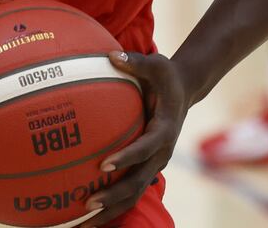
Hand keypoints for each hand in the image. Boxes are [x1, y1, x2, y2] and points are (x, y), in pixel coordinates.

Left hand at [84, 51, 187, 224]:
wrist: (184, 91)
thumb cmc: (166, 76)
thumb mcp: (158, 64)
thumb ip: (136, 62)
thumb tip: (112, 56)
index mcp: (164, 131)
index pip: (145, 148)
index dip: (126, 158)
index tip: (103, 164)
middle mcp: (161, 153)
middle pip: (138, 182)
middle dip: (114, 195)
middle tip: (88, 203)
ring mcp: (155, 164)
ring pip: (134, 194)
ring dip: (112, 209)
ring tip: (84, 223)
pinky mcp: (147, 167)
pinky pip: (130, 190)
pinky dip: (113, 204)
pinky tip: (87, 214)